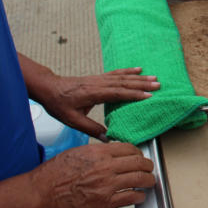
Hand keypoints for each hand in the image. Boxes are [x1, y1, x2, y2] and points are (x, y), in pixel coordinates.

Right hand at [33, 142, 154, 207]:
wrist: (42, 193)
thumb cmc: (53, 174)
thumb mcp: (76, 153)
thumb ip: (95, 152)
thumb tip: (108, 152)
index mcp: (98, 152)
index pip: (128, 148)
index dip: (137, 152)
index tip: (138, 155)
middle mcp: (106, 166)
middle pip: (138, 162)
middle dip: (147, 165)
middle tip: (149, 168)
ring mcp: (107, 185)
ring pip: (139, 179)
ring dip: (148, 180)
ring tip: (149, 181)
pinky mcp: (105, 202)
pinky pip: (130, 197)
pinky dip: (139, 196)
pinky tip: (139, 196)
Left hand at [38, 68, 158, 139]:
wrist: (49, 88)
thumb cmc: (59, 104)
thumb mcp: (72, 120)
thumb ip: (90, 128)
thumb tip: (107, 138)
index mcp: (93, 93)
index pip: (117, 93)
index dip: (133, 94)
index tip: (148, 96)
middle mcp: (99, 83)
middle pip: (124, 83)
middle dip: (142, 84)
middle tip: (158, 85)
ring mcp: (99, 79)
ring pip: (122, 77)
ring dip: (139, 77)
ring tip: (153, 77)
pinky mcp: (98, 78)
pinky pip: (116, 73)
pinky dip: (128, 71)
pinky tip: (137, 69)